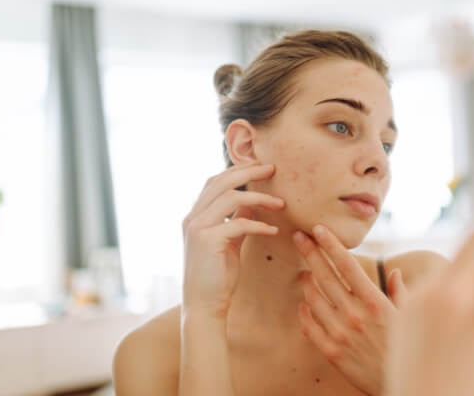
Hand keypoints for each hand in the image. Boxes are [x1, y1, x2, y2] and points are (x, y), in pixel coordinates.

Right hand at [182, 163, 284, 318]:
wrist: (204, 306)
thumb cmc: (218, 276)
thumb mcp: (229, 242)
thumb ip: (236, 221)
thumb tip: (251, 203)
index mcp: (195, 216)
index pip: (214, 182)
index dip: (237, 170)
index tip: (261, 167)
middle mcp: (192, 218)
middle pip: (221, 181)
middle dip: (248, 172)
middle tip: (273, 169)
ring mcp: (197, 228)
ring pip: (230, 198)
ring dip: (259, 197)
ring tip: (280, 203)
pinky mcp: (208, 241)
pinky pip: (238, 223)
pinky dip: (259, 224)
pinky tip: (274, 230)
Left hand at [293, 225, 406, 395]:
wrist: (400, 389)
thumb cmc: (407, 349)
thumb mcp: (411, 318)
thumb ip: (400, 292)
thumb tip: (394, 272)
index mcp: (375, 302)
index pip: (347, 265)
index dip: (331, 244)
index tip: (319, 229)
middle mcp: (355, 315)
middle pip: (325, 276)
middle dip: (310, 253)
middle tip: (298, 237)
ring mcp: (340, 334)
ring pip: (313, 299)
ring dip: (306, 281)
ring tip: (304, 271)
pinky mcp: (331, 352)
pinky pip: (310, 326)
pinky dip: (304, 311)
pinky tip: (303, 303)